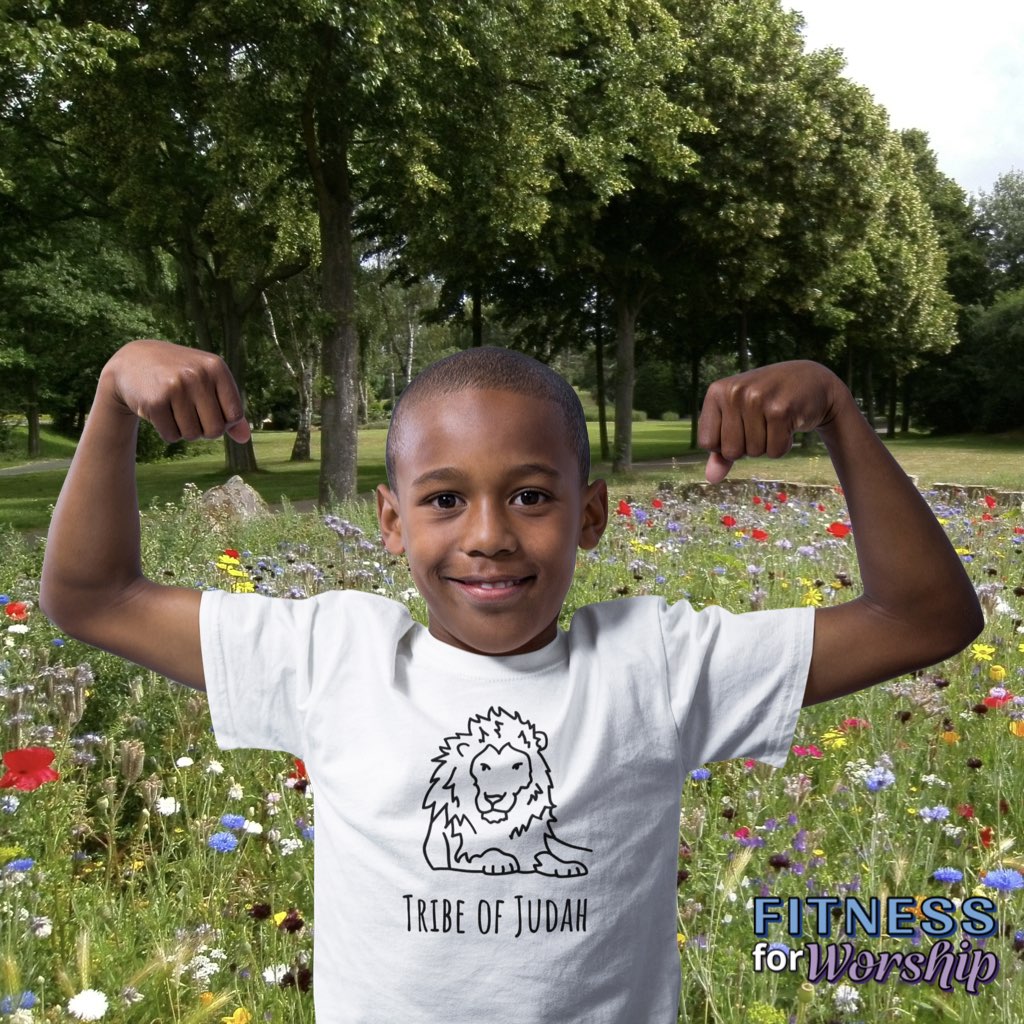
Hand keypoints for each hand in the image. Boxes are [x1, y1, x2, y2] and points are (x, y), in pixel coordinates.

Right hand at [101, 339, 250, 443]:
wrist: (134, 362)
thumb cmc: (181, 375)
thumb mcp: (209, 383)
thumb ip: (230, 409)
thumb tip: (245, 438)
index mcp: (216, 367)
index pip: (235, 416)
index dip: (224, 422)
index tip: (211, 412)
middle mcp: (197, 375)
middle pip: (215, 430)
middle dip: (204, 430)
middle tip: (191, 415)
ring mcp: (175, 387)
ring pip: (192, 435)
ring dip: (185, 431)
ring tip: (175, 411)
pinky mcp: (154, 402)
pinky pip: (172, 436)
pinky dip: (168, 432)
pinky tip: (161, 413)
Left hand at [697, 361, 845, 483]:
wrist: (811, 381)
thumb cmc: (767, 402)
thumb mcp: (737, 419)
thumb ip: (720, 450)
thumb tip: (711, 479)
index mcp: (717, 392)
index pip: (707, 443)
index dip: (725, 445)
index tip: (740, 427)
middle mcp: (734, 392)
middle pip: (731, 452)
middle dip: (748, 447)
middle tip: (761, 423)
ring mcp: (757, 399)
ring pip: (754, 453)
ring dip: (767, 445)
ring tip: (775, 421)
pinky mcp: (781, 410)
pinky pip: (775, 451)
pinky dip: (784, 445)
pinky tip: (789, 423)